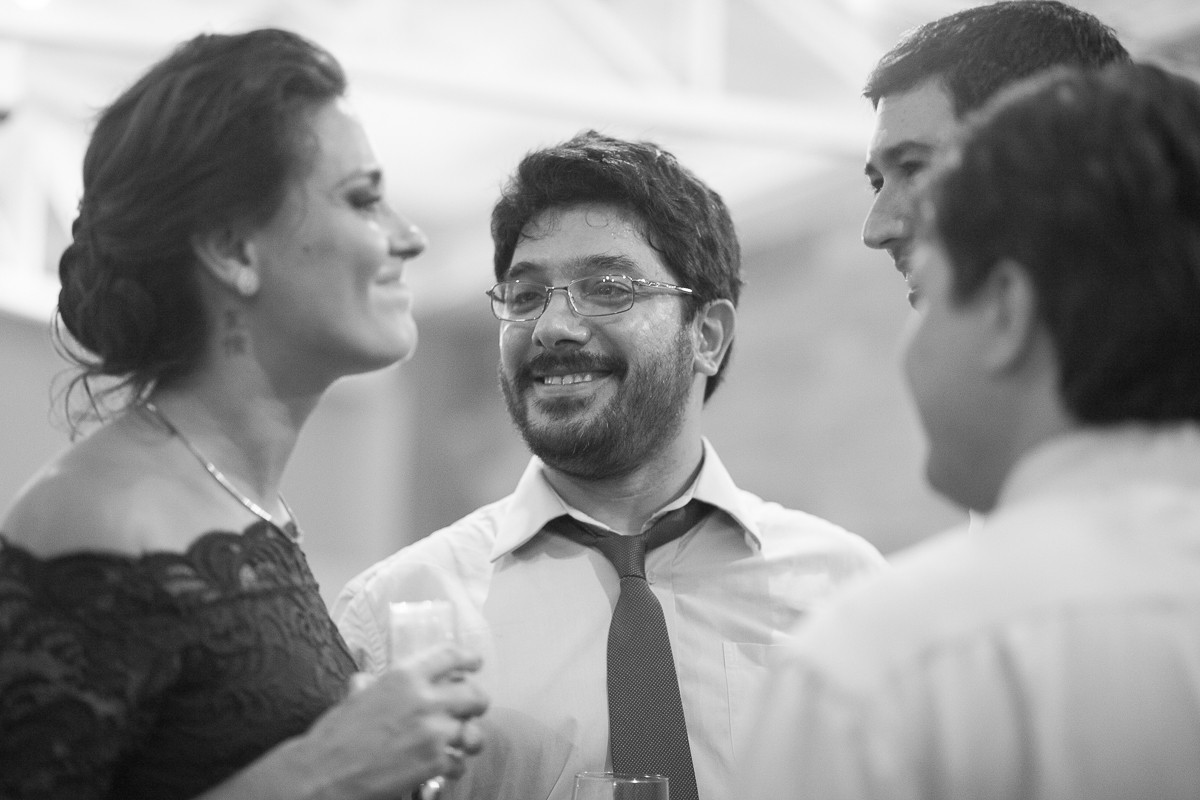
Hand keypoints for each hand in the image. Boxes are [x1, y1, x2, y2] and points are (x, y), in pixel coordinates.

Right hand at [301, 643, 487, 797]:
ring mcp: (433, 732)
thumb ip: (369, 686)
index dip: (468, 658)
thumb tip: (366, 681)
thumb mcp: (354, 698)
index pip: (450, 656)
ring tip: (463, 742)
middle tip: (471, 709)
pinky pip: (460, 762)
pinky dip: (454, 766)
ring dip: (470, 738)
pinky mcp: (434, 763)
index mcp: (405, 676)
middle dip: (476, 703)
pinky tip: (444, 767)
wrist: (324, 774)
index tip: (476, 663)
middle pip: (474, 694)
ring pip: (474, 732)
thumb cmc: (334, 736)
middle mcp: (425, 699)